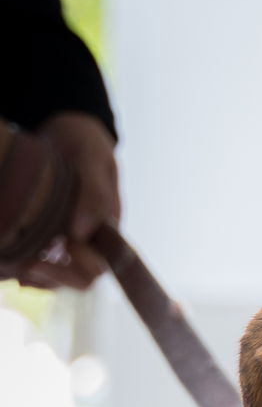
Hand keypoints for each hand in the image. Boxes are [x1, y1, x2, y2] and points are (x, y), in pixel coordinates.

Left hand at [18, 111, 120, 290]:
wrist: (64, 128)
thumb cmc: (84, 141)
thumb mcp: (92, 157)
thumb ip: (95, 192)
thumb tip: (82, 231)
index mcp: (107, 228)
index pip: (97, 266)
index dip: (75, 269)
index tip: (51, 252)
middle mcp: (89, 240)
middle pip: (77, 278)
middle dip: (52, 276)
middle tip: (26, 265)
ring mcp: (68, 239)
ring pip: (56, 275)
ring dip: (35, 275)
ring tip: (12, 266)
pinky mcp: (47, 234)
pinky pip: (39, 261)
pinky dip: (23, 266)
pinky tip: (9, 263)